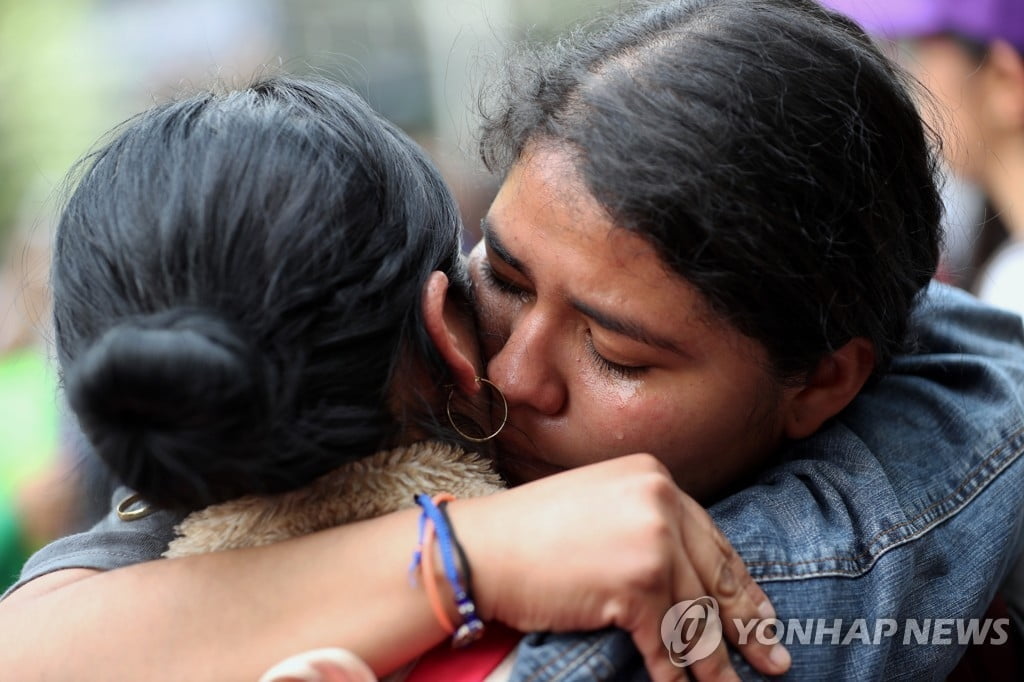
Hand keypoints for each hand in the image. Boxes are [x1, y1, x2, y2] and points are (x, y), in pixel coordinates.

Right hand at [451, 454, 790, 681]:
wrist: (478, 547)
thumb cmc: (529, 532)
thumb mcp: (600, 505)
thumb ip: (646, 522)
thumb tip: (688, 572)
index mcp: (655, 478)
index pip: (711, 539)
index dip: (739, 584)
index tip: (761, 614)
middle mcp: (661, 502)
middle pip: (716, 576)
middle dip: (747, 625)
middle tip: (774, 657)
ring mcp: (652, 542)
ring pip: (696, 617)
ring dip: (715, 663)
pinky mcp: (636, 585)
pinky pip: (668, 643)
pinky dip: (678, 676)